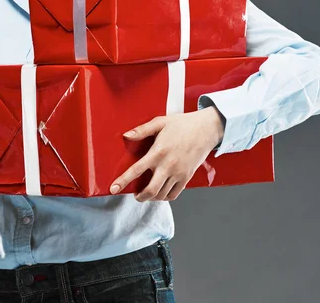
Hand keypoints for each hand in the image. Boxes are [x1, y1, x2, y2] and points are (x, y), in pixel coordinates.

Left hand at [109, 107, 224, 201]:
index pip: (137, 170)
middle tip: (135, 194)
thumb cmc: (182, 124)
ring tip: (147, 193)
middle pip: (150, 190)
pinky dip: (165, 197)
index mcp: (158, 152)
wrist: (206, 129)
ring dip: (152, 197)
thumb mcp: (160, 122)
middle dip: (140, 196)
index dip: (123, 181)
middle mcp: (167, 165)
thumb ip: (142, 130)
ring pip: (162, 195)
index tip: (113, 188)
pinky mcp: (187, 177)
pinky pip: (174, 194)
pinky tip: (161, 192)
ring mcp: (178, 173)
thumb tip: (126, 135)